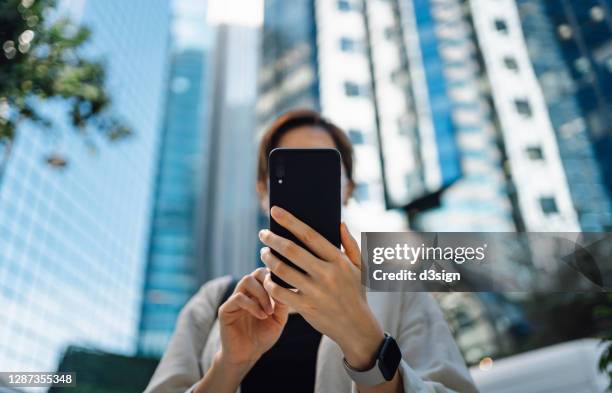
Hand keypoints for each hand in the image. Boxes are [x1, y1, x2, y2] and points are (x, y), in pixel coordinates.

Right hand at [217, 268, 288, 369]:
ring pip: (246, 280)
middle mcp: (246, 293)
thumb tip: (287, 287)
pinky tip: (261, 316)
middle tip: (276, 299)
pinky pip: (238, 297)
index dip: (275, 278)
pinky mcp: (225, 309)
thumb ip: (282, 303)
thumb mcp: (278, 320)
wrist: (247, 355)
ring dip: (261, 294)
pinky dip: (252, 305)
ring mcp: (234, 300)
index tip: (284, 292)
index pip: (265, 273)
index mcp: (258, 293)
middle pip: (256, 272)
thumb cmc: (262, 337)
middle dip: (268, 283)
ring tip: (269, 311)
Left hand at [259, 206, 384, 369]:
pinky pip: (280, 292)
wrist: (356, 327)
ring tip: (264, 253)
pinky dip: (270, 283)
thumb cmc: (356, 292)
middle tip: (262, 233)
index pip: (310, 235)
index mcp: (338, 260)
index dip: (290, 221)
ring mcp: (315, 292)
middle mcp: (326, 274)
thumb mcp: (360, 267)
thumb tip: (340, 223)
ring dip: (268, 259)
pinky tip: (267, 277)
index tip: (275, 211)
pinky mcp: (306, 307)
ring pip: (282, 270)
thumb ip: (350, 244)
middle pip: (291, 250)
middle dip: (272, 239)